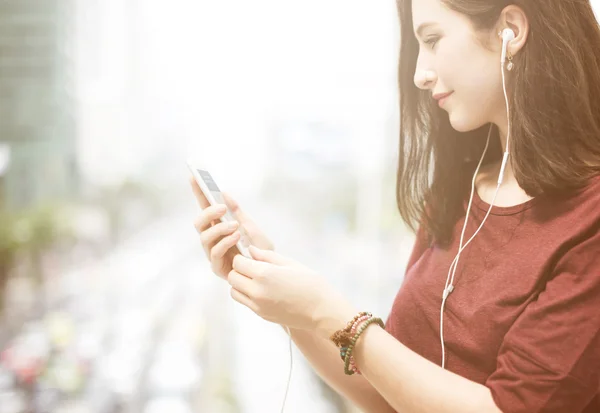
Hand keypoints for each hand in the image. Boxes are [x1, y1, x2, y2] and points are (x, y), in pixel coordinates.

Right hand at [190, 176, 273, 278]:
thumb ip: (238, 212)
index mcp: (219, 227)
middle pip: (199, 222)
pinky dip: (224, 242)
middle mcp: (213, 239)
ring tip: (235, 226)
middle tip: (222, 208)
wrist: (271, 271)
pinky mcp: (217, 267)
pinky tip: (235, 237)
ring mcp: (213, 253)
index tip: (193, 177)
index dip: (198, 193)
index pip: (205, 208)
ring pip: (204, 237)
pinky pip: (214, 252)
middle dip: (208, 213)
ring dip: (218, 228)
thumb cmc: (260, 250)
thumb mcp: (251, 227)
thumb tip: (225, 194)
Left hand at [229, 246, 356, 337]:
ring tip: (255, 279)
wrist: (322, 310)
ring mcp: (258, 305)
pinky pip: (244, 302)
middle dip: (238, 270)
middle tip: (251, 267)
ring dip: (239, 283)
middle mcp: (257, 290)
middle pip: (232, 277)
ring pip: (234, 291)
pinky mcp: (261, 314)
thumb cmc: (310, 283)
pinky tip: (261, 289)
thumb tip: (250, 250)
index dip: (242, 258)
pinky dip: (246, 294)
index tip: (251, 257)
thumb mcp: (290, 263)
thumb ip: (267, 256)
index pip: (238, 263)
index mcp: (265, 274)